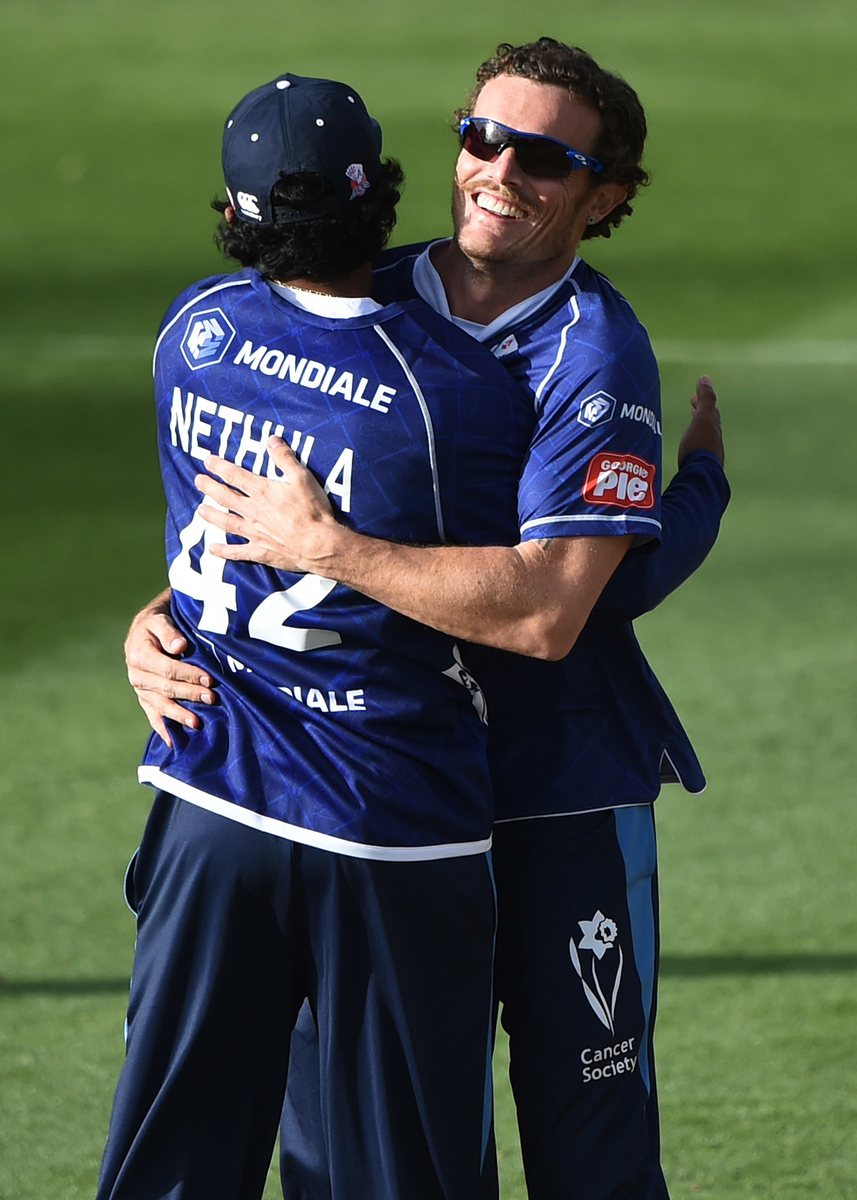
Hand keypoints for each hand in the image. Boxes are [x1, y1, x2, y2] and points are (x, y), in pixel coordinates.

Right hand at [124, 588, 216, 746]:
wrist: (146, 628)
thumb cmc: (158, 623)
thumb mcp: (160, 619)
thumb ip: (168, 631)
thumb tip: (179, 646)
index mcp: (139, 654)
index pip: (166, 668)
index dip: (188, 674)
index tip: (209, 679)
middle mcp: (136, 674)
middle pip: (165, 688)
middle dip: (189, 694)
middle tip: (212, 699)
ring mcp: (140, 689)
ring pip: (159, 705)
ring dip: (178, 715)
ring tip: (196, 724)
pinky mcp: (144, 698)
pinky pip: (152, 715)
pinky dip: (162, 729)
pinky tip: (172, 742)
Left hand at [196, 437, 342, 571]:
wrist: (319, 544)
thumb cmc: (313, 510)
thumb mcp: (302, 477)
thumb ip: (285, 458)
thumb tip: (271, 440)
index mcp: (262, 491)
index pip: (234, 475)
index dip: (219, 467)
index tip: (208, 461)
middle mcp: (253, 511)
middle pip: (225, 497)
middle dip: (209, 488)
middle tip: (198, 481)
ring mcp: (254, 532)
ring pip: (226, 522)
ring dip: (211, 515)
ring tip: (200, 510)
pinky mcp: (260, 551)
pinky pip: (237, 551)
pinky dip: (223, 551)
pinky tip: (212, 549)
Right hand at [677, 375, 723, 466]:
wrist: (699, 475)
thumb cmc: (699, 445)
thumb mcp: (702, 418)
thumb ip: (705, 399)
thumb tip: (705, 377)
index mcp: (713, 428)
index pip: (710, 411)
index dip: (703, 401)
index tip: (693, 396)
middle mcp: (714, 440)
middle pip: (709, 423)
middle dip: (701, 413)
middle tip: (693, 406)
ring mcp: (710, 455)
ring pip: (705, 437)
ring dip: (698, 428)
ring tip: (691, 427)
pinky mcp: (702, 467)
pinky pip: (699, 450)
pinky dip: (695, 443)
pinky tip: (690, 449)